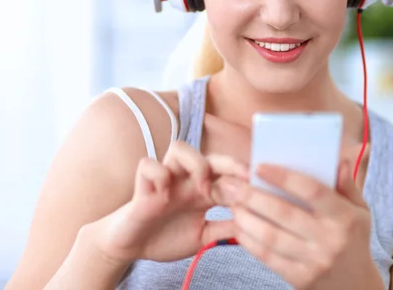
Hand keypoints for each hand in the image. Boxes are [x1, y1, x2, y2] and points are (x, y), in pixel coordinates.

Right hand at [87, 141, 247, 264]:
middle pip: (208, 154)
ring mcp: (165, 180)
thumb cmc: (166, 236)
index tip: (261, 185)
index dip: (243, 175)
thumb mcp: (203, 237)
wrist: (132, 245)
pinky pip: (148, 165)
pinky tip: (164, 196)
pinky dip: (158, 176)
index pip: (226, 172)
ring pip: (179, 147)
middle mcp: (186, 179)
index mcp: (202, 190)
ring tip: (202, 189)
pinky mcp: (142, 185)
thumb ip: (226, 229)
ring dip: (195, 164)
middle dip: (228, 161)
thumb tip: (257, 227)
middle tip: (244, 176)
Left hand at [230, 159, 382, 289]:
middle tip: (232, 184)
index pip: (312, 191)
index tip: (259, 167)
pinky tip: (238, 227)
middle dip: (253, 196)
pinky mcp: (300, 279)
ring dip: (246, 218)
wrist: (356, 286)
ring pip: (271, 236)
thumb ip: (347, 185)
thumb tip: (337, 161)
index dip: (283, 177)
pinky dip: (249, 241)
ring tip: (232, 204)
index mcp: (344, 217)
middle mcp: (330, 239)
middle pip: (284, 213)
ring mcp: (314, 261)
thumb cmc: (353, 240)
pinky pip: (268, 257)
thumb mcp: (360, 211)